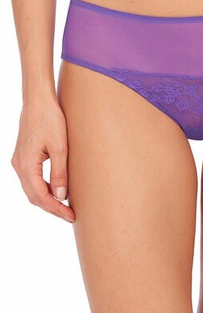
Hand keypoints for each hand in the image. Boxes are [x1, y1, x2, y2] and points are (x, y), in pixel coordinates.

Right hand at [11, 97, 74, 222]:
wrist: (38, 100)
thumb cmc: (50, 119)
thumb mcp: (60, 147)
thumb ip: (60, 172)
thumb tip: (61, 196)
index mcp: (26, 165)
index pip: (40, 196)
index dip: (56, 209)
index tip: (70, 216)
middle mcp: (19, 165)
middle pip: (33, 196)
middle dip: (51, 208)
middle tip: (70, 215)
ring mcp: (19, 161)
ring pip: (31, 189)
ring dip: (47, 199)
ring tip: (65, 206)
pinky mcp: (23, 156)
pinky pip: (31, 179)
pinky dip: (42, 188)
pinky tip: (56, 189)